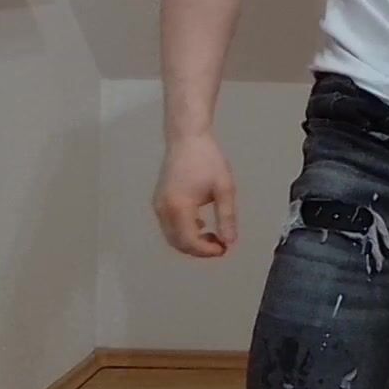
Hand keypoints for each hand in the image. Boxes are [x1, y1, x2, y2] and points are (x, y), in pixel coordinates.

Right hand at [153, 132, 238, 257]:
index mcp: (179, 207)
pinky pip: (169, 226)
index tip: (225, 248)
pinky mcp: (158, 201)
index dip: (207, 251)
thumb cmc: (208, 160)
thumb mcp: (224, 188)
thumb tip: (230, 242)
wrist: (187, 138)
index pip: (190, 241)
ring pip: (172, 236)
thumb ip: (227, 217)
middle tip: (221, 245)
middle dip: (200, 249)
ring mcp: (158, 205)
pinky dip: (183, 232)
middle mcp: (163, 210)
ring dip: (191, 242)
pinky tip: (201, 225)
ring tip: (214, 236)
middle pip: (178, 243)